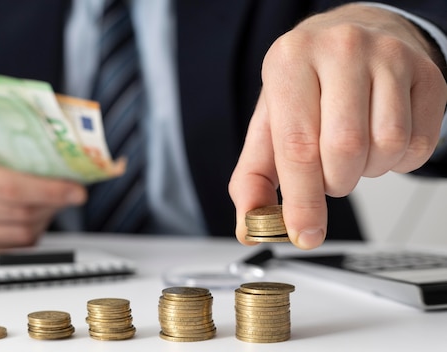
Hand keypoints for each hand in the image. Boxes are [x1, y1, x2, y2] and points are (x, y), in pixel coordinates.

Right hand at [0, 147, 86, 251]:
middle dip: (53, 204)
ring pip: (25, 233)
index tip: (77, 192)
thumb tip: (73, 172)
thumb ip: (30, 160)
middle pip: (23, 213)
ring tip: (45, 203)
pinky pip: (20, 248)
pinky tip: (33, 218)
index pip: (12, 187)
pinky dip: (34, 234)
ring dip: (44, 219)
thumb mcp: (1, 151)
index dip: (50, 191)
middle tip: (71, 194)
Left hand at [229, 4, 446, 248]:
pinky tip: (377, 142)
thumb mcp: (269, 122)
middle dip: (334, 182)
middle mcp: (340, 49)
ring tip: (350, 151)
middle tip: (325, 173)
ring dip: (366, 171)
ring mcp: (389, 57)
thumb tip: (250, 225)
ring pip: (386, 146)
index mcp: (290, 61)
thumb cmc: (306, 84)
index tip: (304, 233)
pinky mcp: (427, 74)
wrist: (350, 37)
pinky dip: (396, 162)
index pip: (297, 144)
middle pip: (344, 148)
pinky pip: (419, 144)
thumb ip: (254, 176)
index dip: (302, 199)